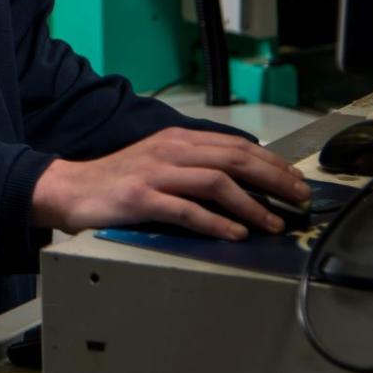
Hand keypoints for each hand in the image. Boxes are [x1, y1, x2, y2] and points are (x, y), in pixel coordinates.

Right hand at [29, 127, 310, 240]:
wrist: (73, 188)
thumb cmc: (119, 178)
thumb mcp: (160, 160)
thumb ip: (195, 163)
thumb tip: (242, 177)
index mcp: (177, 139)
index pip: (235, 145)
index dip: (271, 162)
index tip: (295, 180)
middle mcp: (169, 150)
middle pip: (233, 159)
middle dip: (273, 179)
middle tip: (299, 199)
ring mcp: (155, 173)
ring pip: (216, 182)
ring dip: (251, 204)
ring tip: (273, 223)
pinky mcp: (142, 198)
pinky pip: (187, 210)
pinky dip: (216, 222)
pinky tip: (235, 233)